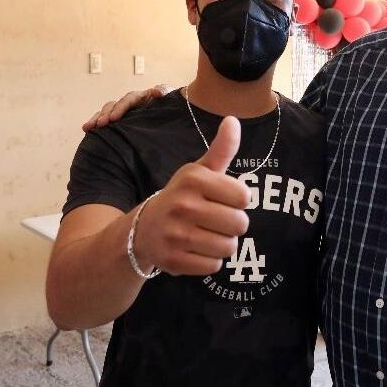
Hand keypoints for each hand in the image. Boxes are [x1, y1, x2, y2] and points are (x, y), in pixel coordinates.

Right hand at [82, 84, 174, 131]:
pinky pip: (107, 122)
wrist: (175, 113)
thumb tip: (155, 91)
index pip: (127, 100)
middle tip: (99, 125)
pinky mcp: (122, 122)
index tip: (113, 119)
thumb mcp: (172, 96)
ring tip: (87, 128)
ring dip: (96, 119)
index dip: (120, 108)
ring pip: (106, 113)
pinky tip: (87, 131)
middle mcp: (129, 103)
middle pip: (113, 106)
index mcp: (141, 97)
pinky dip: (97, 125)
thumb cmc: (172, 104)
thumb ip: (165, 92)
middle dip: (104, 115)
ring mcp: (124, 112)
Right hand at [132, 116, 249, 275]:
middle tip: (214, 220)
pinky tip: (195, 249)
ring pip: (229, 247)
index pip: (244, 197)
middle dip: (232, 225)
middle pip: (240, 224)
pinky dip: (209, 260)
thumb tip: (233, 120)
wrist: (142, 230)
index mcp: (193, 179)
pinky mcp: (173, 261)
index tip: (222, 199)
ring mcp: (176, 235)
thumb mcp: (198, 171)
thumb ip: (221, 150)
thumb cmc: (181, 197)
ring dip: (223, 243)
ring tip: (205, 234)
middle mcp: (183, 205)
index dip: (238, 200)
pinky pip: (214, 265)